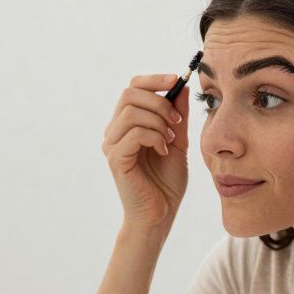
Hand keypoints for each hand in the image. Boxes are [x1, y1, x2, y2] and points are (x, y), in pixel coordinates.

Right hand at [100, 74, 189, 230]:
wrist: (160, 214)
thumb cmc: (166, 182)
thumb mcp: (177, 142)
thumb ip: (177, 116)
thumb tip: (182, 87)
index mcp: (127, 124)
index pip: (133, 88)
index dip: (154, 79)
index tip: (176, 80)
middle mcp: (114, 131)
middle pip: (129, 93)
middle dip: (159, 101)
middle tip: (176, 121)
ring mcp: (112, 145)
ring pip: (131, 112)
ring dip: (158, 121)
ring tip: (169, 140)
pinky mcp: (115, 159)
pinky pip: (134, 133)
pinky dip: (154, 137)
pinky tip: (163, 152)